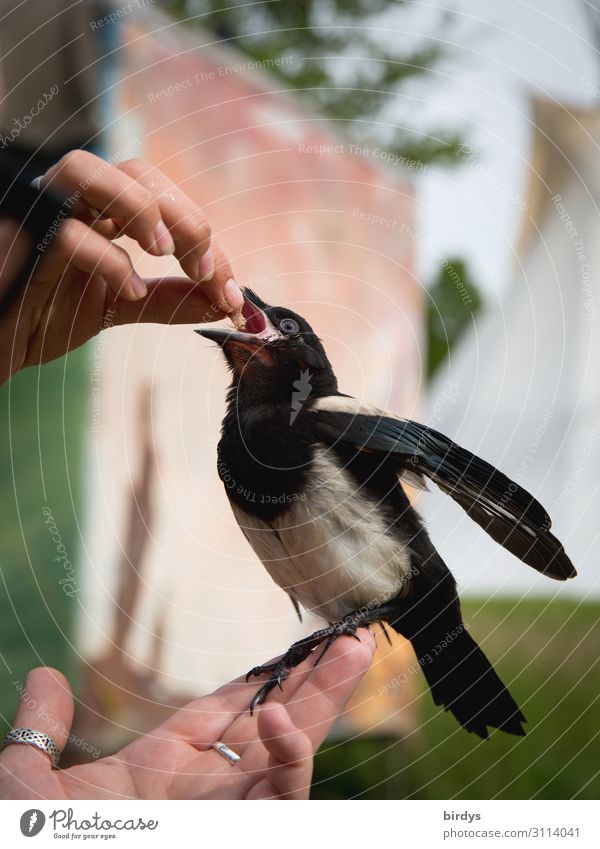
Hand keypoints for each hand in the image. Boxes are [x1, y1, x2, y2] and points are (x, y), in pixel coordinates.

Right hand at [0, 151, 243, 382]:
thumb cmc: (44, 315)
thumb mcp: (119, 306)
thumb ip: (168, 300)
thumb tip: (222, 302)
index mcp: (100, 209)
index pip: (163, 201)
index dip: (204, 240)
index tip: (231, 291)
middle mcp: (71, 200)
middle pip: (136, 171)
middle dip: (184, 217)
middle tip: (207, 270)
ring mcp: (42, 212)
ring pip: (89, 170)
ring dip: (140, 208)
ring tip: (169, 255)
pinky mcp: (21, 240)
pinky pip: (65, 233)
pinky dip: (108, 260)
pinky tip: (130, 292)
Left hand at [0, 632, 374, 798]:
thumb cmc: (38, 845)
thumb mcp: (26, 787)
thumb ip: (40, 731)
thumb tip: (43, 677)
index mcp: (161, 770)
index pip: (224, 712)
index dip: (259, 678)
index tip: (292, 647)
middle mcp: (206, 791)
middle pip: (274, 723)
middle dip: (314, 681)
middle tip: (350, 640)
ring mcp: (229, 813)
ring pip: (292, 750)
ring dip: (326, 699)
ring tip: (355, 649)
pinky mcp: (248, 832)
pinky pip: (281, 794)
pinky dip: (290, 755)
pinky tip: (284, 715)